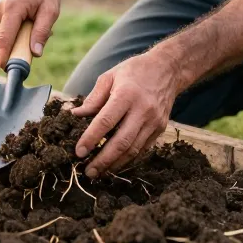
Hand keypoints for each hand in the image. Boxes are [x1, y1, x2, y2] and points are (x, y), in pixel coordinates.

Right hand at [0, 0, 60, 69]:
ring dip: (12, 42)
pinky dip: (7, 35)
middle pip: (0, 42)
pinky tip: (18, 24)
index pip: (4, 38)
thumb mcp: (51, 10)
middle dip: (14, 50)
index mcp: (12, 7)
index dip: (5, 56)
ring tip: (26, 28)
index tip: (6, 69)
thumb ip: (43, 31)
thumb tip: (36, 53)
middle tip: (31, 45)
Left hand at [71, 52, 182, 177]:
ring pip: (133, 150)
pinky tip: (115, 164)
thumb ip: (93, 98)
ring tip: (99, 173)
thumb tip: (74, 115)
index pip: (106, 121)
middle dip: (103, 160)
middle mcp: (143, 110)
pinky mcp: (160, 129)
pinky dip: (128, 159)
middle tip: (88, 172)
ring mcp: (154, 121)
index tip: (79, 152)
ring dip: (115, 164)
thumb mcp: (110, 76)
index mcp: (127, 94)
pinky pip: (142, 149)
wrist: (168, 70)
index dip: (91, 138)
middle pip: (122, 142)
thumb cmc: (134, 71)